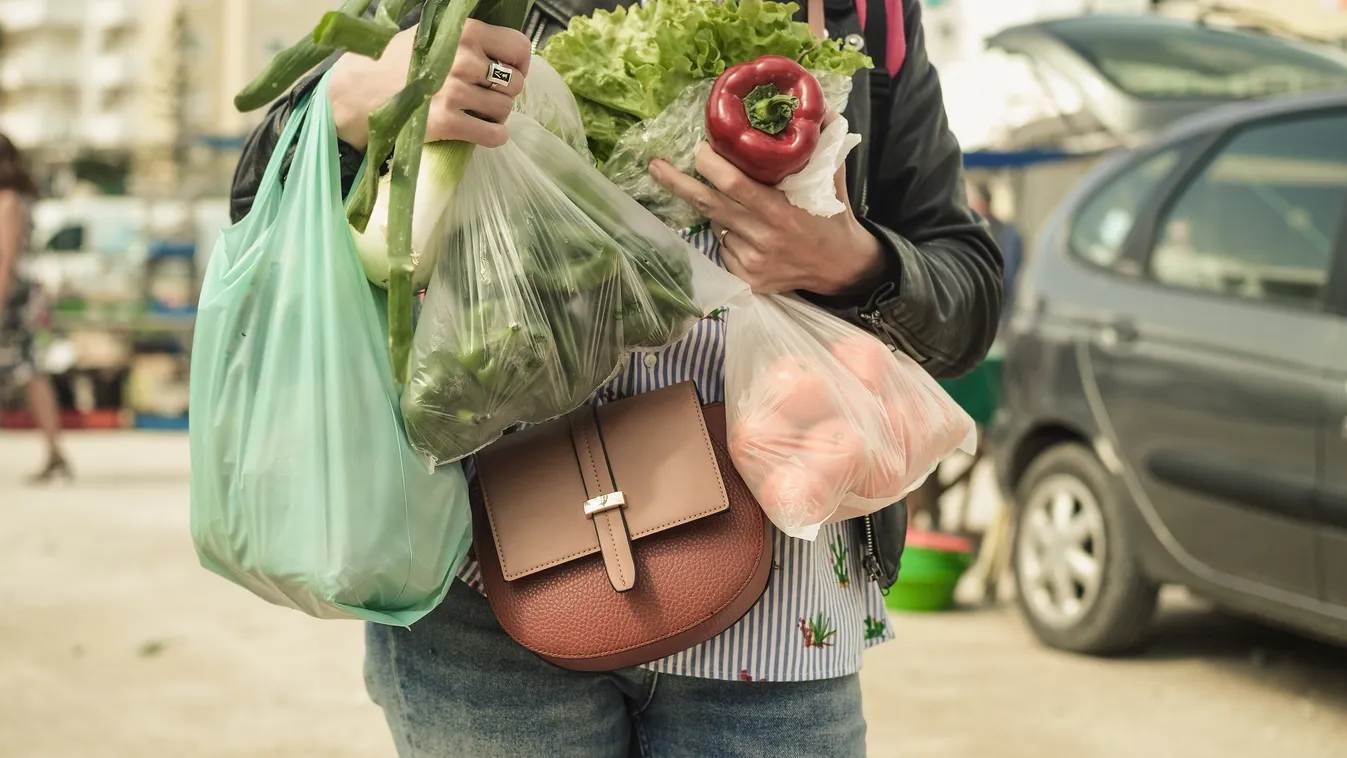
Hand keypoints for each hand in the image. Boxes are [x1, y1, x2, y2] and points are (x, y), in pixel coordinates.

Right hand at [329, 21, 530, 149]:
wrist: (357, 92)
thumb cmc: (395, 62)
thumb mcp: (432, 35)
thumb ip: (467, 39)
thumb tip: (505, 53)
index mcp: (464, 32)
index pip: (519, 47)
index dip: (519, 63)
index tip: (509, 71)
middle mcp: (464, 59)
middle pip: (515, 83)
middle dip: (505, 92)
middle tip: (486, 95)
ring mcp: (456, 92)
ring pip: (505, 110)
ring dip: (496, 114)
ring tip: (477, 111)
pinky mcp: (448, 122)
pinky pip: (494, 135)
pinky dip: (494, 136)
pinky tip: (481, 131)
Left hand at [649, 143, 884, 294]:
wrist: (842, 267)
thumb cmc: (833, 215)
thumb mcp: (832, 177)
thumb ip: (824, 143)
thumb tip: (819, 106)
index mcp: (782, 211)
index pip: (734, 185)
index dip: (711, 165)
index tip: (699, 148)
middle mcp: (764, 238)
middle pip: (709, 205)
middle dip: (678, 183)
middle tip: (655, 165)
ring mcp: (752, 262)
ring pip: (716, 226)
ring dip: (717, 210)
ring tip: (743, 207)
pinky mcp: (747, 279)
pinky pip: (723, 248)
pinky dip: (728, 235)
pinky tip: (750, 234)